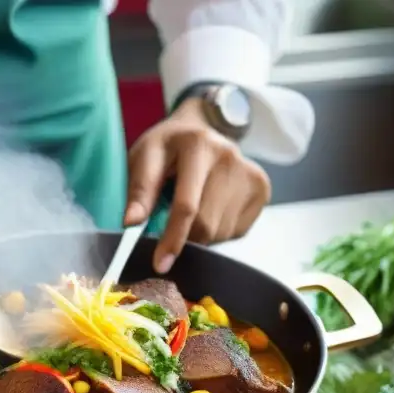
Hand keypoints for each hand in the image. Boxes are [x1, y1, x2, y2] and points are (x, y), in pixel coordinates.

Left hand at [124, 98, 270, 273]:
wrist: (202, 128)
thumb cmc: (168, 147)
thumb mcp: (144, 157)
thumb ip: (139, 189)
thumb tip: (132, 222)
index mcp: (198, 145)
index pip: (187, 205)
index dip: (172, 239)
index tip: (160, 264)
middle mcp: (230, 157)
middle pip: (206, 224)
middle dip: (184, 238)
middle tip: (171, 228)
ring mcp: (250, 173)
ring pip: (221, 232)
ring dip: (200, 234)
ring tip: (193, 208)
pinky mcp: (261, 188)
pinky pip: (235, 231)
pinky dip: (217, 230)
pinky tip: (210, 207)